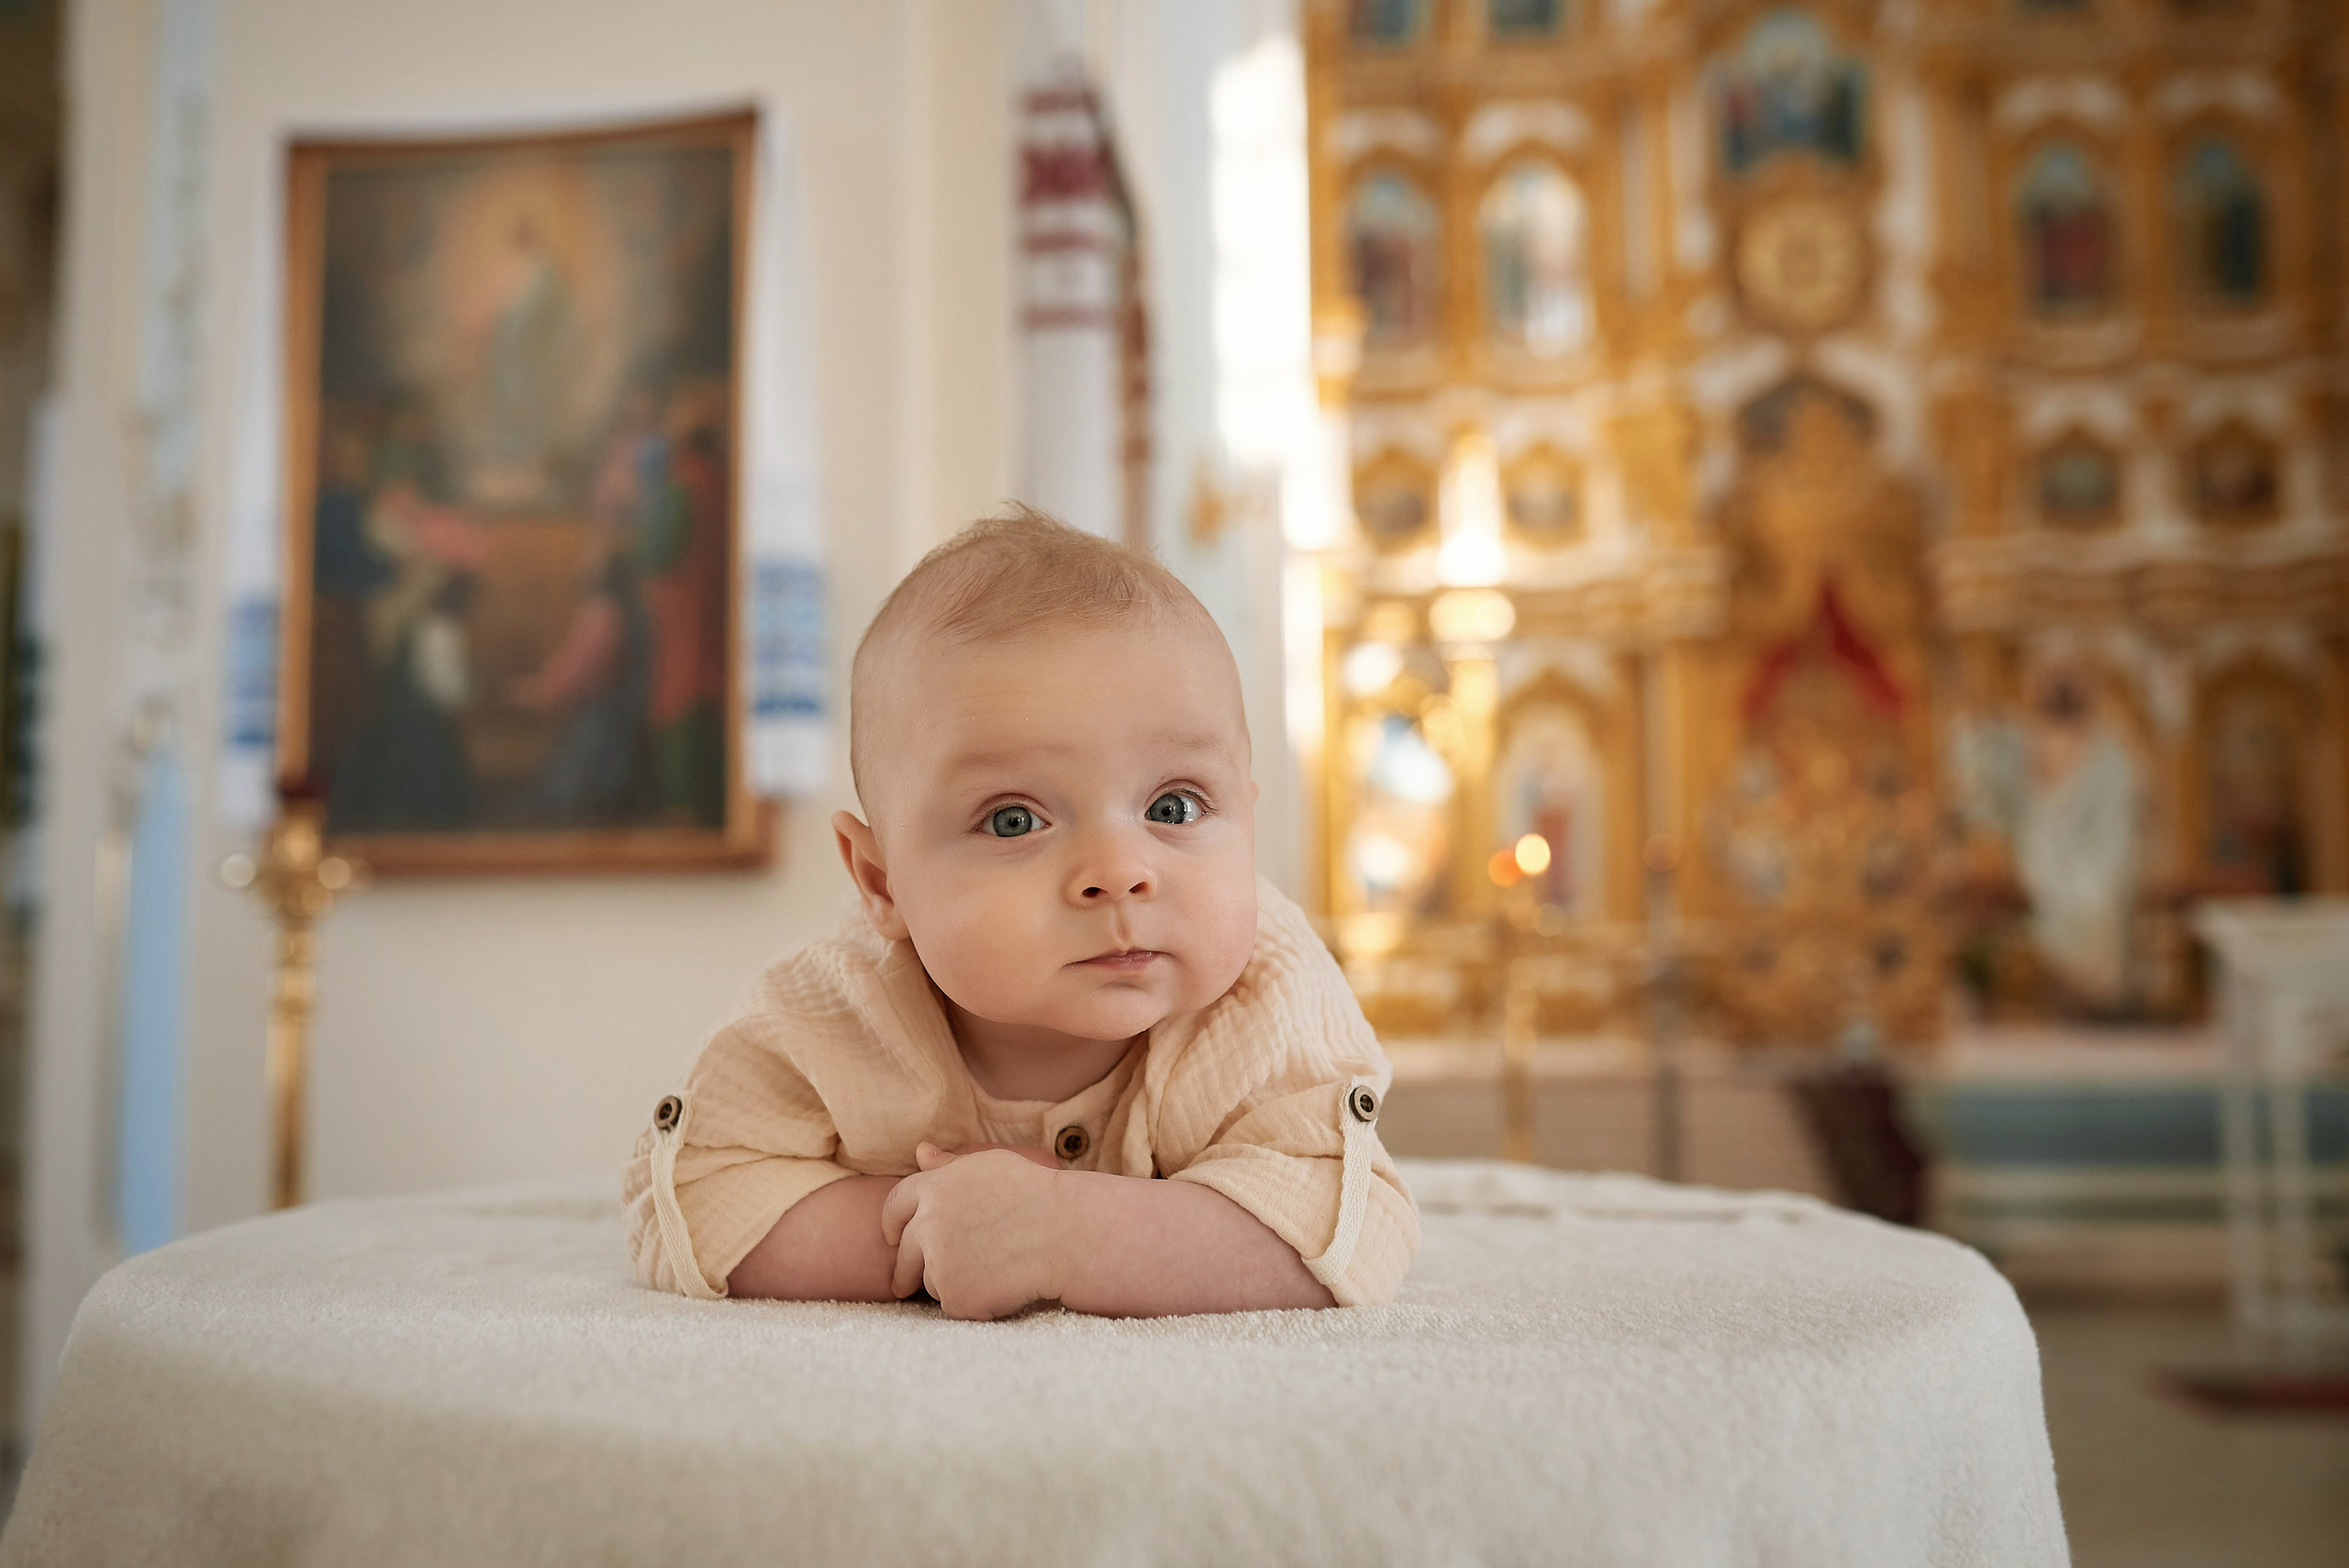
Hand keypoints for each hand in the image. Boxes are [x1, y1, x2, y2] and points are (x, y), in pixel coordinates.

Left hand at [880, 1144, 1067, 1319]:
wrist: (1068, 1233)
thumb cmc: (1037, 1194)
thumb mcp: (991, 1165)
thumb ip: (949, 1165)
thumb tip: (920, 1152)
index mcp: (934, 1188)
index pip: (895, 1206)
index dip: (891, 1224)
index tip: (892, 1238)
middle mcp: (928, 1225)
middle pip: (904, 1252)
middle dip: (905, 1269)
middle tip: (905, 1284)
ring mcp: (940, 1262)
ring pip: (931, 1280)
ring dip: (950, 1281)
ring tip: (993, 1269)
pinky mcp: (955, 1297)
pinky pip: (953, 1305)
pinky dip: (972, 1302)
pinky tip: (1002, 1287)